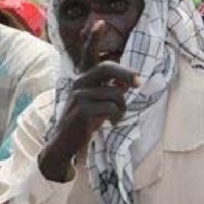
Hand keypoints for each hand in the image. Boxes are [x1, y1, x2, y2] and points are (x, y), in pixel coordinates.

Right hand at [39, 61, 138, 181]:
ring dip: (122, 107)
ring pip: (114, 93)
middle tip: (139, 83)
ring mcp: (79, 95)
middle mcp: (79, 83)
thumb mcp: (98, 103)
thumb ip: (111, 90)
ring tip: (117, 117)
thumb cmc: (84, 121)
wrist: (64, 141)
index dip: (115, 62)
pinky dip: (116, 116)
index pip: (100, 63)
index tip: (135, 75)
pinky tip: (112, 123)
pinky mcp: (82, 109)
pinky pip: (110, 107)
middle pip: (106, 68)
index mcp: (83, 79)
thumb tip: (129, 80)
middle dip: (126, 74)